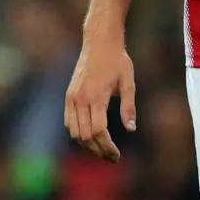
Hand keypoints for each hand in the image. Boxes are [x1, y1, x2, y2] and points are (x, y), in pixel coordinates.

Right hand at [64, 34, 135, 162]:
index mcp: (96, 95)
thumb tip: (131, 129)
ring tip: (103, 150)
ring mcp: (72, 97)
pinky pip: (69, 122)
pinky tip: (91, 137)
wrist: (99, 41)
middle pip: (85, 136)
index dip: (107, 147)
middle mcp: (80, 98)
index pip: (98, 131)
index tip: (117, 154)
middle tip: (112, 157)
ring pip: (74, 132)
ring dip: (87, 145)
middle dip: (98, 150)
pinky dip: (78, 134)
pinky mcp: (68, 95)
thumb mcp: (128, 81)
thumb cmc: (117, 59)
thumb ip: (128, 106)